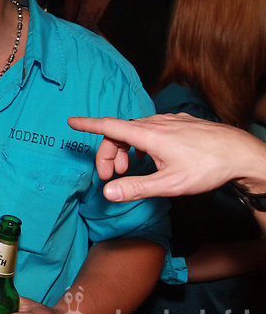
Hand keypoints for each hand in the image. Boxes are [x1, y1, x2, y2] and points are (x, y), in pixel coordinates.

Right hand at [67, 113, 265, 199]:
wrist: (242, 154)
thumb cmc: (208, 169)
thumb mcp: (170, 185)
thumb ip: (136, 187)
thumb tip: (108, 192)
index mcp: (149, 135)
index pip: (110, 126)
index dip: (88, 125)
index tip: (71, 122)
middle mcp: (156, 123)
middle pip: (119, 132)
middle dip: (108, 153)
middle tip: (109, 176)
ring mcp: (169, 121)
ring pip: (135, 130)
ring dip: (125, 149)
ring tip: (130, 170)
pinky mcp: (180, 122)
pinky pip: (151, 128)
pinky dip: (141, 142)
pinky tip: (151, 158)